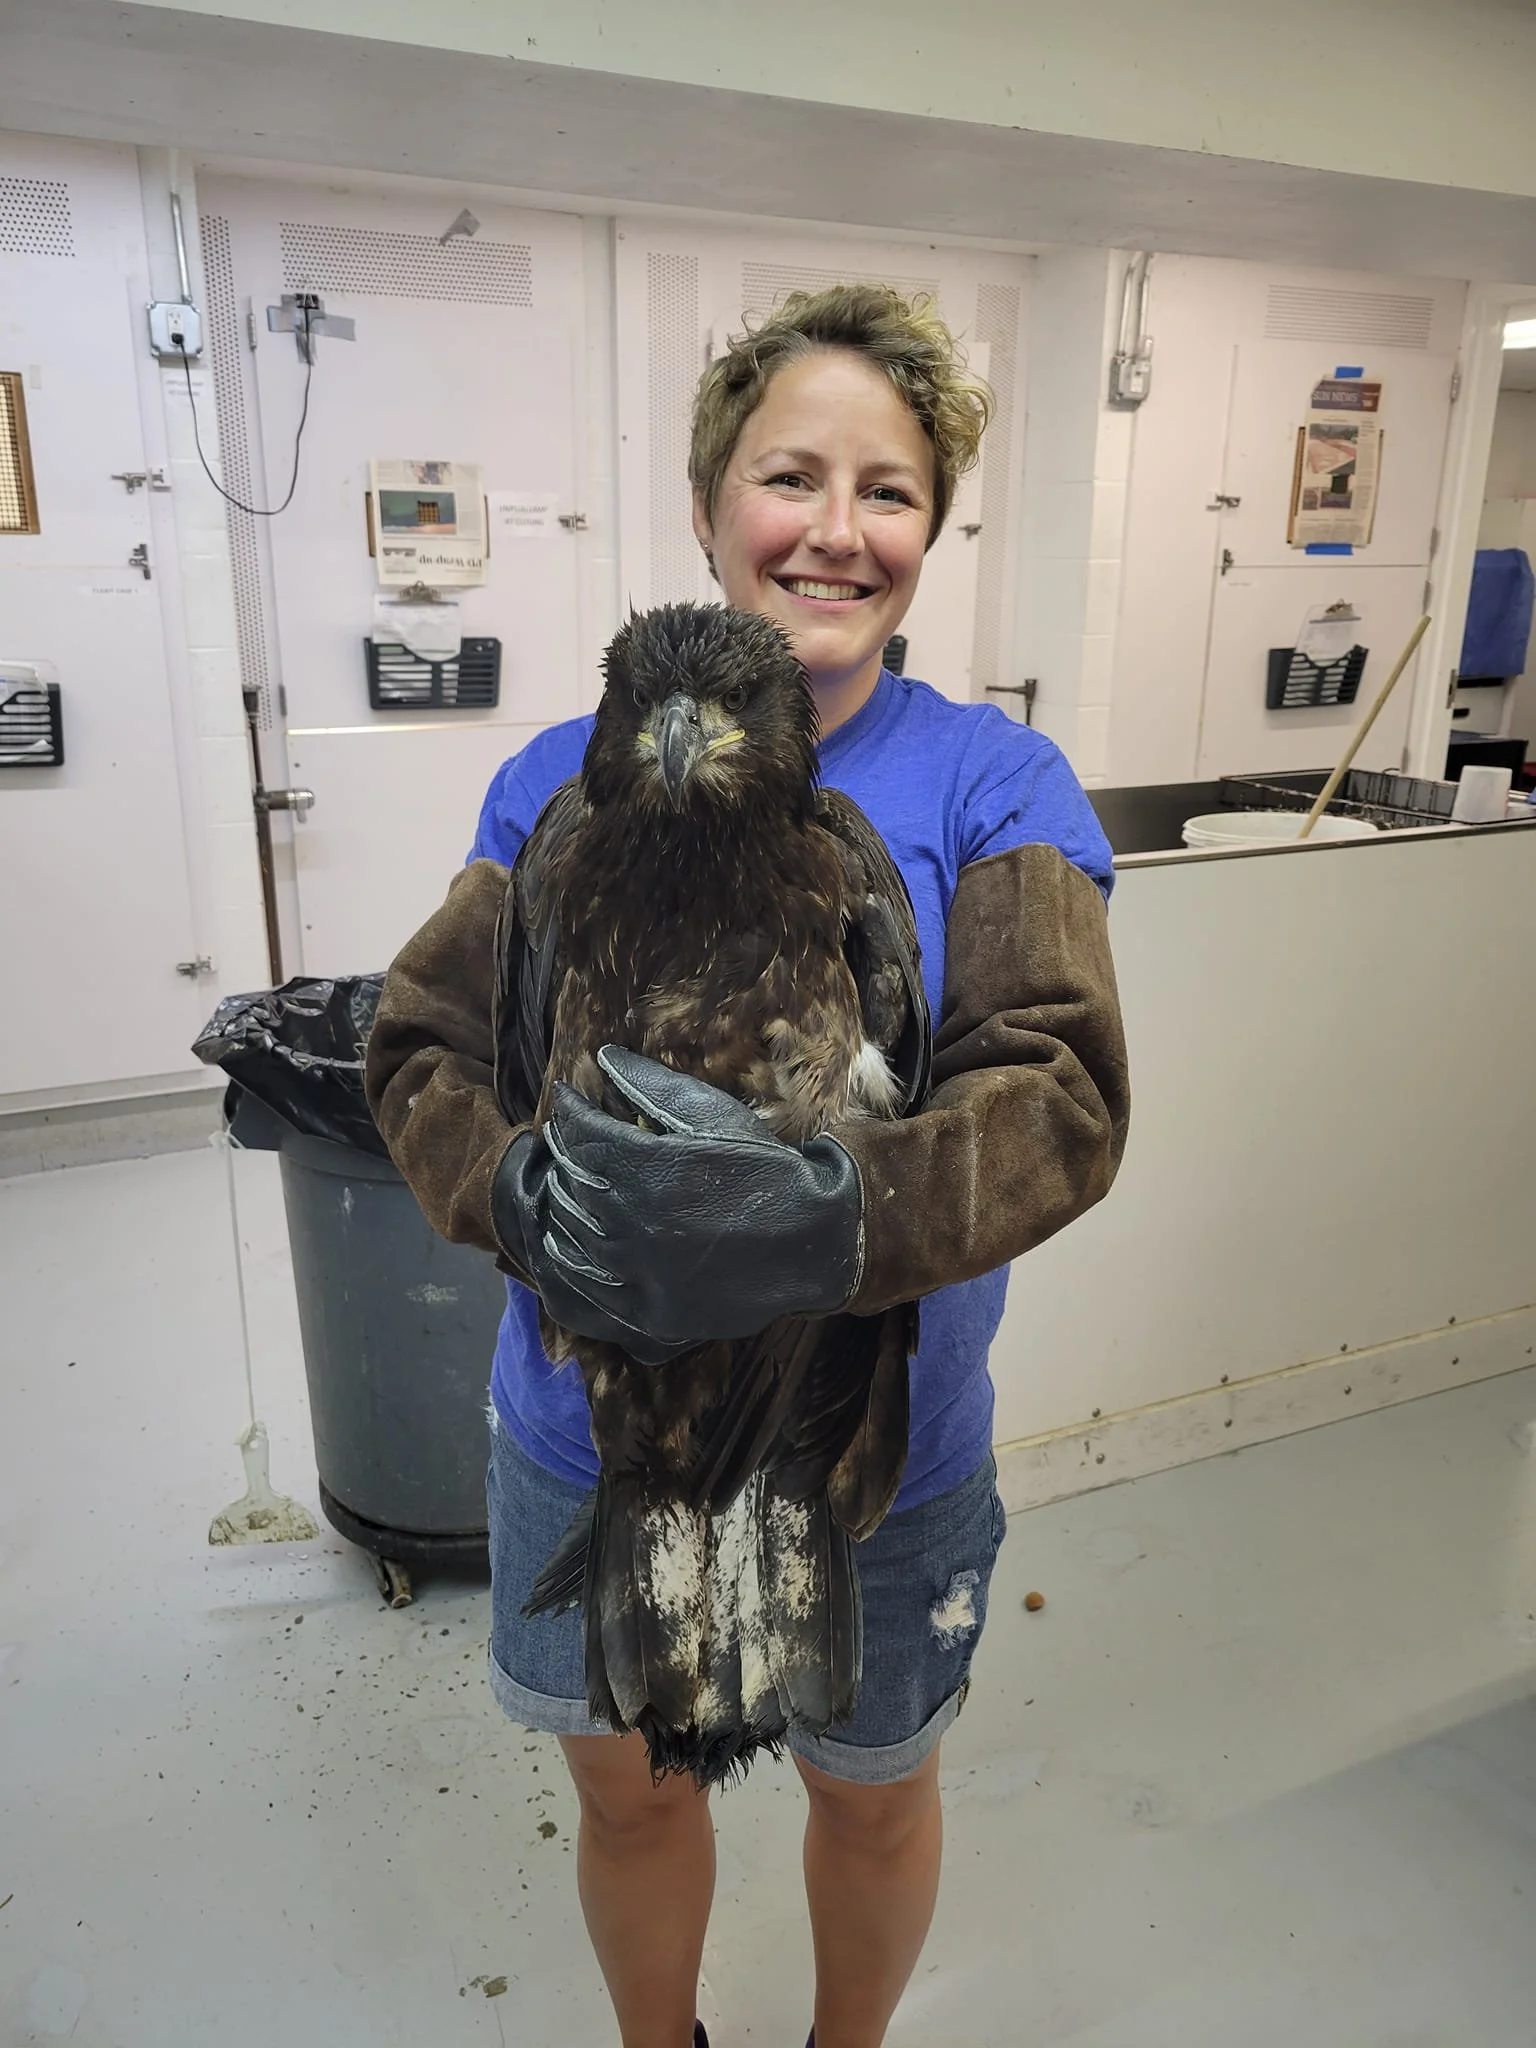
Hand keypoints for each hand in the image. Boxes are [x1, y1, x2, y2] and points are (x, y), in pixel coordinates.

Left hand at [492, 1047, 863, 1363]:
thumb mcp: (715, 1115)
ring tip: (566, 1186)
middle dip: (563, 1155)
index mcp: (649, 1170)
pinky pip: (584, 1290)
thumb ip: (653, 1085)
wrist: (813, 1240)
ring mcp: (640, 1274)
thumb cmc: (765, 1168)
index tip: (567, 1102)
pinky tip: (567, 1242)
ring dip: (560, 1204)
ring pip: (570, 1236)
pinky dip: (565, 1261)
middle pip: (569, 1183)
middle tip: (567, 1141)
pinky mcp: (649, 1313)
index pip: (582, 1135)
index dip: (569, 1113)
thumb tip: (603, 1056)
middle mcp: (635, 1224)